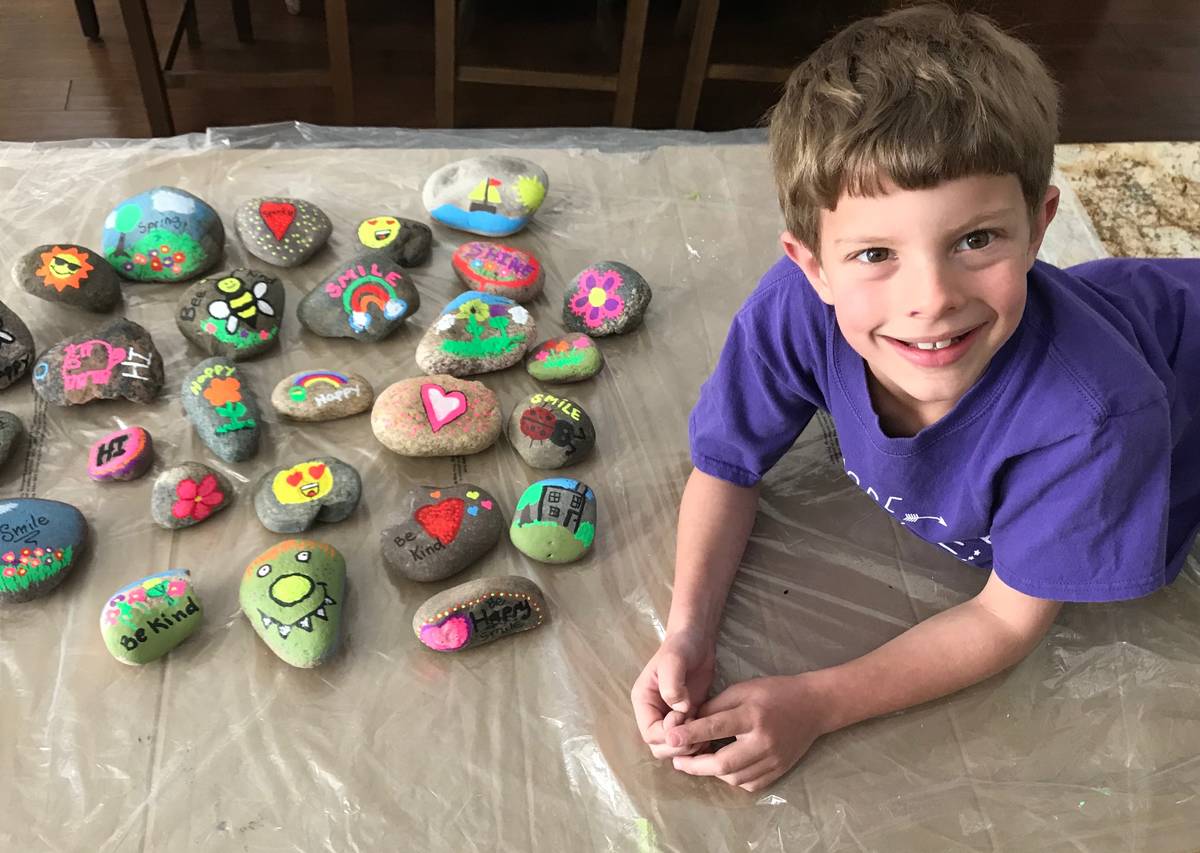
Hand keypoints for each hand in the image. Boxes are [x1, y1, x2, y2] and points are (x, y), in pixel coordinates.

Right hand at [630, 630, 715, 758]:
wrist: (697, 639)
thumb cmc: (681, 647)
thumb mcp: (673, 661)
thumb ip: (672, 684)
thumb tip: (678, 709)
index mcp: (644, 701)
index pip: (650, 733)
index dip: (668, 733)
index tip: (683, 715)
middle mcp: (654, 713)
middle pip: (659, 746)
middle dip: (678, 745)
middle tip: (697, 728)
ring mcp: (670, 717)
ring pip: (674, 748)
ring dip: (690, 746)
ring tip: (705, 729)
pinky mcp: (687, 718)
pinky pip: (689, 741)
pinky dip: (699, 743)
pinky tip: (711, 732)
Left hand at [667, 674, 829, 791]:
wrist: (814, 706)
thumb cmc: (774, 692)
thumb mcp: (742, 689)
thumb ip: (715, 707)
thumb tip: (689, 724)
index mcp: (752, 715)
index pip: (715, 728)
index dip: (690, 735)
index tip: (670, 740)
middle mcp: (763, 742)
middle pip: (723, 764)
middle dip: (696, 766)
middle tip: (678, 762)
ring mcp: (773, 760)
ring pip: (734, 778)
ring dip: (713, 773)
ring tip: (700, 762)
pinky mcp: (779, 771)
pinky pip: (750, 784)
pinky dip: (733, 779)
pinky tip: (726, 768)